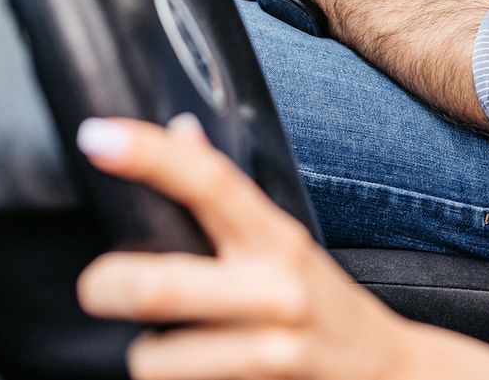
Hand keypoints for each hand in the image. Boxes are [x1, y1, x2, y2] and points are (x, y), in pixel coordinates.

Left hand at [77, 114, 423, 379]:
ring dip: (147, 356)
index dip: (151, 156)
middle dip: (106, 286)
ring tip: (167, 348)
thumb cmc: (325, 305)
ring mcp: (272, 350)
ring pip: (154, 358)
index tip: (98, 137)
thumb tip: (182, 132)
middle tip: (99, 287)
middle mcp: (276, 291)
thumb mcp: (286, 244)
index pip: (210, 182)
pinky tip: (198, 374)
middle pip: (158, 285)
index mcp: (276, 238)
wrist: (390, 375)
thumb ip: (229, 197)